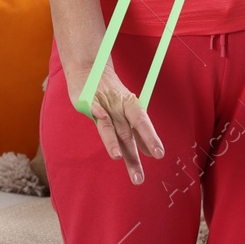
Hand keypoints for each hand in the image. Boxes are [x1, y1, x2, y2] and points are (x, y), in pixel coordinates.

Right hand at [71, 60, 162, 183]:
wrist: (89, 66)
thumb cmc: (111, 93)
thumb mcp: (127, 109)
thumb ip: (136, 131)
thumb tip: (151, 153)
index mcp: (129, 106)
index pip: (142, 123)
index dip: (150, 138)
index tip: (159, 155)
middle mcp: (117, 107)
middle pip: (127, 133)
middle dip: (133, 156)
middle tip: (139, 178)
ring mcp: (101, 104)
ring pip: (108, 126)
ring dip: (112, 141)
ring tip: (117, 157)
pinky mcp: (85, 100)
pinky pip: (92, 106)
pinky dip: (97, 110)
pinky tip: (99, 115)